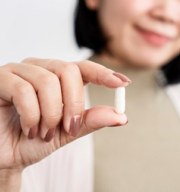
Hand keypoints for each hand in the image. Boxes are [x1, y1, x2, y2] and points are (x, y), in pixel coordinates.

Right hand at [0, 58, 128, 174]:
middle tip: (69, 128)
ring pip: (47, 82)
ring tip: (43, 133)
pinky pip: (24, 90)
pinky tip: (29, 128)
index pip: (84, 68)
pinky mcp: (0, 79)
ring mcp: (19, 71)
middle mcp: (40, 69)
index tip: (123, 82)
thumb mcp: (67, 132)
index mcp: (58, 79)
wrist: (5, 155)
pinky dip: (32, 115)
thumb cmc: (34, 140)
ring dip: (51, 114)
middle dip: (73, 103)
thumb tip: (120, 116)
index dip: (103, 73)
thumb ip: (90, 121)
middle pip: (69, 70)